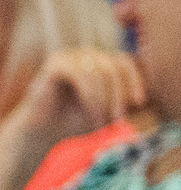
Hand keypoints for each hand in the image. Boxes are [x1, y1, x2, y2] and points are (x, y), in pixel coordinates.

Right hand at [8, 48, 145, 153]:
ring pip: (100, 70)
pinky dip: (91, 96)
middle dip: (120, 94)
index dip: (135, 80)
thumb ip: (124, 99)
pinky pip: (82, 74)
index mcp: (99, 62)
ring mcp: (70, 56)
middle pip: (115, 65)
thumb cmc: (74, 123)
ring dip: (105, 99)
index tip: (139, 102)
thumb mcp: (107, 110)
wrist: (40, 134)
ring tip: (101, 121)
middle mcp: (86, 55)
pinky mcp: (56, 63)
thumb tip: (149, 97)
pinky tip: (91, 113)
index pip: (125, 62)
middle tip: (118, 119)